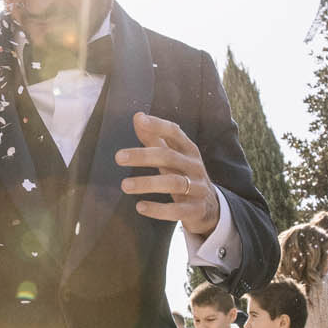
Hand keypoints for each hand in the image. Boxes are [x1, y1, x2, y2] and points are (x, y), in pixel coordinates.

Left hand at [117, 113, 221, 235]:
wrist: (210, 206)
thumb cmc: (183, 174)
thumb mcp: (172, 157)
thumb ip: (154, 138)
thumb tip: (137, 116)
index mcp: (189, 150)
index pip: (175, 132)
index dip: (158, 125)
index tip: (140, 120)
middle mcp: (195, 166)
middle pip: (169, 157)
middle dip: (143, 156)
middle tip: (118, 157)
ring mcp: (198, 188)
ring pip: (173, 183)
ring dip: (147, 183)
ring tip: (124, 186)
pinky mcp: (196, 209)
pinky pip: (177, 210)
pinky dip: (158, 209)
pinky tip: (140, 207)